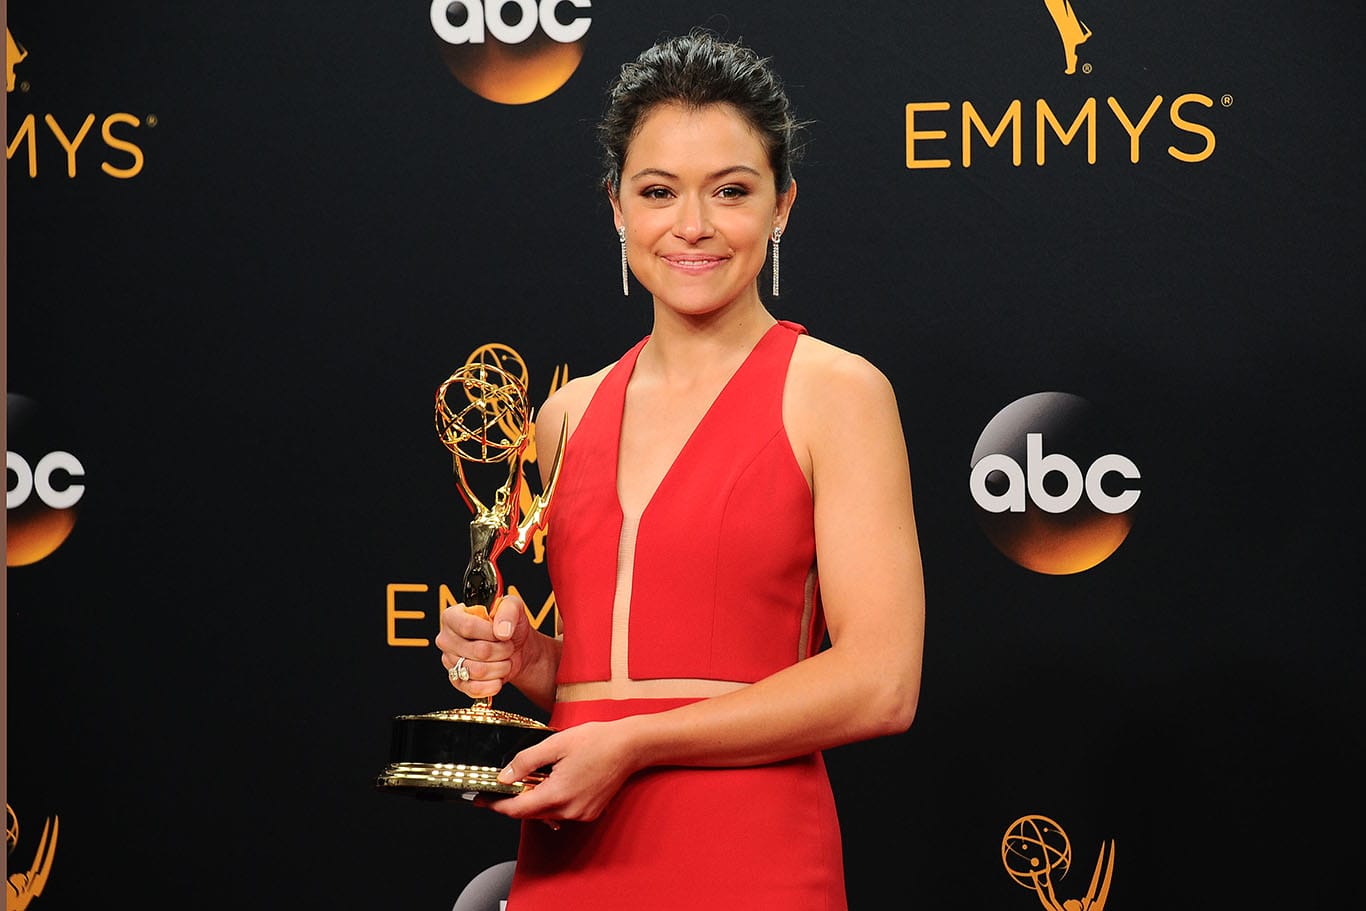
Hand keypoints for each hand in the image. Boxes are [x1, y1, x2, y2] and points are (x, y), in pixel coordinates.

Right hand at [435, 592, 530, 698]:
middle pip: (478, 651)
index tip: (503, 633)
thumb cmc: (507, 625)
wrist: (515, 648)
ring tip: (505, 659)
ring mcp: (450, 662)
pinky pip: (474, 688)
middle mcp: (447, 639)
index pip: (467, 626)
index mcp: (452, 616)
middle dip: (502, 650)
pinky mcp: (458, 681)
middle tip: (508, 646)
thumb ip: (508, 611)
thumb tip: (501, 631)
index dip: (490, 633)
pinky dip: (492, 685)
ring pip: (478, 671)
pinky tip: (499, 677)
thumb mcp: (513, 607)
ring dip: (501, 667)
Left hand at [481, 719, 638, 824]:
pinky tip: (552, 783)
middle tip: (499, 787)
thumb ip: (526, 762)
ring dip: (532, 801)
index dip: (495, 805)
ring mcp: (581, 814)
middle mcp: (569, 810)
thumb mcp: (555, 744)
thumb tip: (504, 777)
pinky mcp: (590, 813)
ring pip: (545, 814)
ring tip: (527, 781)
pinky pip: (561, 812)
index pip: (516, 809)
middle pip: (529, 814)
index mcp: (557, 794)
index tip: (481, 800)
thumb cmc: (597, 741)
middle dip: (512, 802)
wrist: (630, 747)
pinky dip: (551, 801)